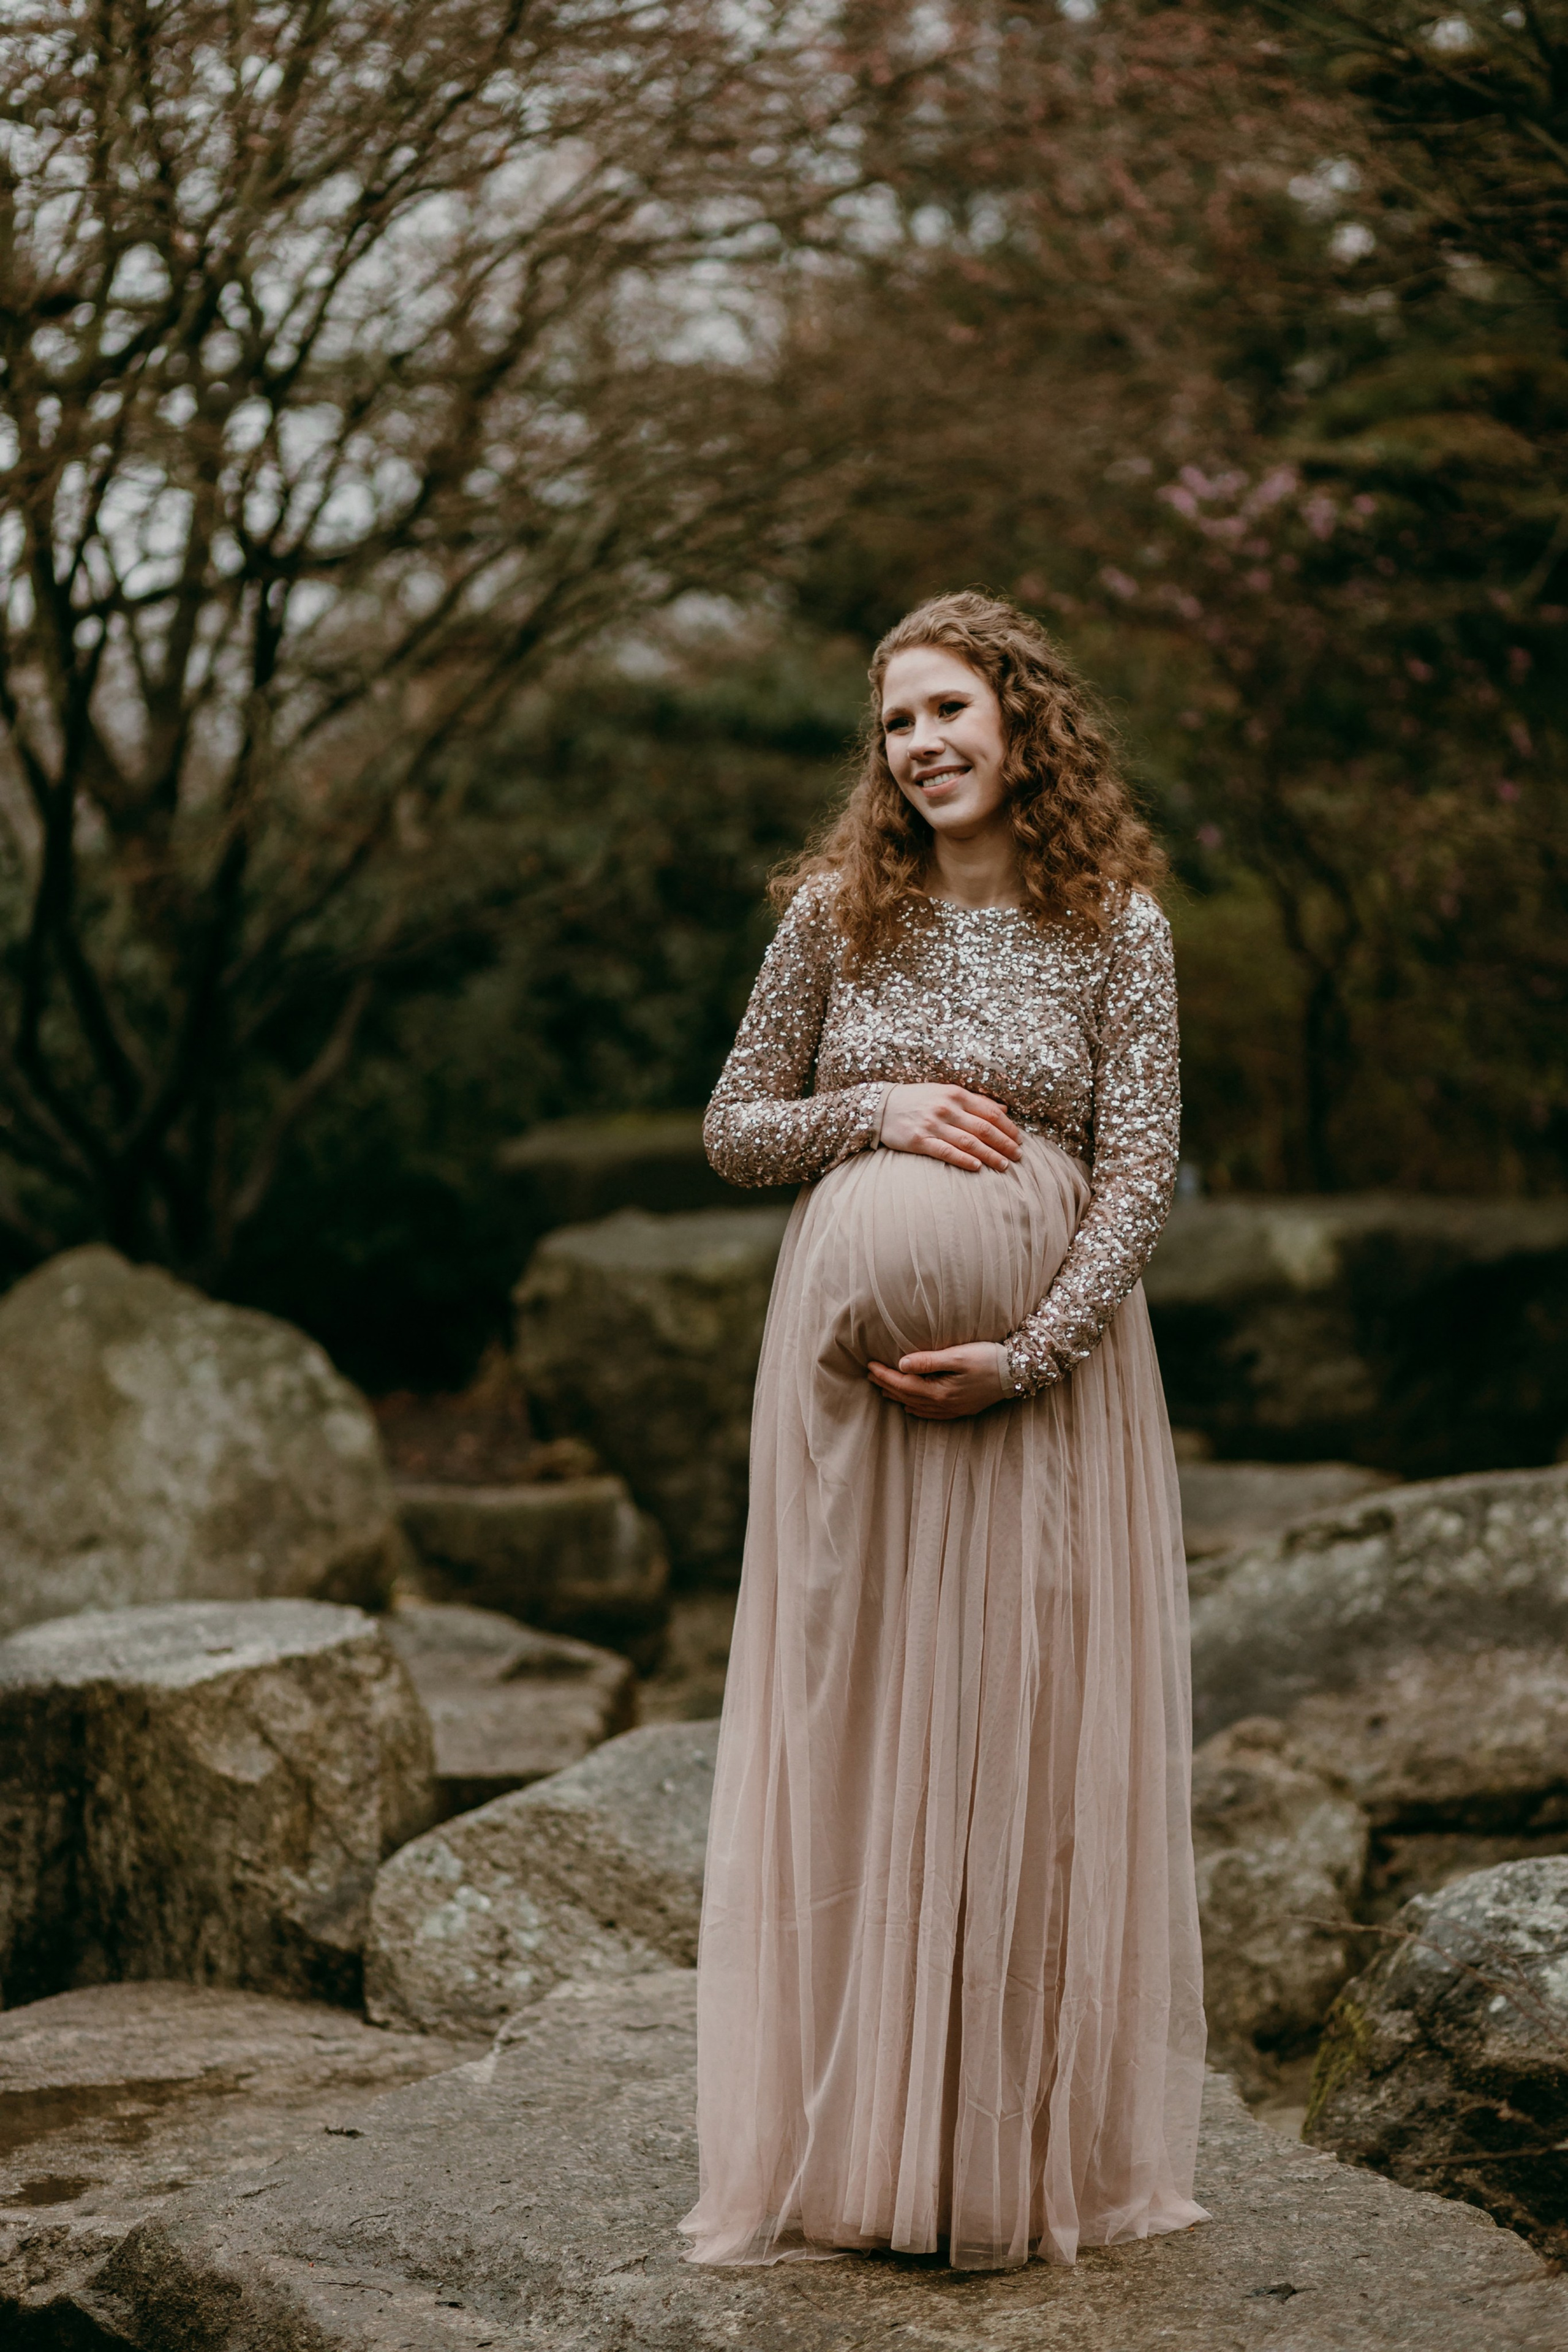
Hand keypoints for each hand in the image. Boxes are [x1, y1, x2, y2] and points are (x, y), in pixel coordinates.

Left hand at [868, 1342, 1009, 1419]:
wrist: (1017, 1372)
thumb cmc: (988, 1359)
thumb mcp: (958, 1356)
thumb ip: (928, 1361)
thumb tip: (901, 1364)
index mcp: (939, 1392)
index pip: (903, 1384)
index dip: (884, 1375)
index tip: (869, 1365)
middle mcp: (943, 1405)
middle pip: (907, 1396)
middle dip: (886, 1385)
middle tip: (870, 1374)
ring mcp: (952, 1409)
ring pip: (916, 1405)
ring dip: (898, 1396)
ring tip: (883, 1388)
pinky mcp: (960, 1409)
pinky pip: (931, 1414)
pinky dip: (916, 1409)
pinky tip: (910, 1406)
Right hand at [880, 1084, 1020, 1172]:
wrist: (880, 1107)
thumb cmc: (917, 1100)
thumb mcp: (945, 1092)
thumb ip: (975, 1100)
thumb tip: (1003, 1109)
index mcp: (955, 1094)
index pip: (990, 1112)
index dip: (1007, 1127)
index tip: (1019, 1139)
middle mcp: (946, 1109)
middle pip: (984, 1128)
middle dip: (1005, 1143)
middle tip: (1018, 1156)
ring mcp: (933, 1125)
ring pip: (969, 1142)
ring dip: (990, 1155)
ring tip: (1005, 1165)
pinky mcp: (920, 1141)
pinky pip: (947, 1152)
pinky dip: (964, 1160)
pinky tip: (978, 1167)